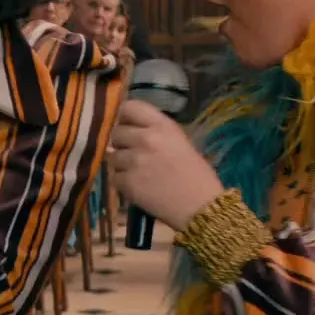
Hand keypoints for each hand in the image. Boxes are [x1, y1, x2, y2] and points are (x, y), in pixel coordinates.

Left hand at [106, 100, 224, 227]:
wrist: (201, 207)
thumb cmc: (197, 175)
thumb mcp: (180, 143)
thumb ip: (156, 133)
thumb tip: (133, 130)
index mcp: (162, 126)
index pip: (129, 107)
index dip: (125, 117)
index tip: (129, 126)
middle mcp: (146, 138)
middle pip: (117, 133)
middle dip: (123, 144)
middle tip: (135, 154)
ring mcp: (135, 160)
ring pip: (113, 157)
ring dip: (122, 165)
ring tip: (138, 174)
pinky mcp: (128, 182)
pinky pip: (115, 178)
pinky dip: (124, 184)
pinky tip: (139, 188)